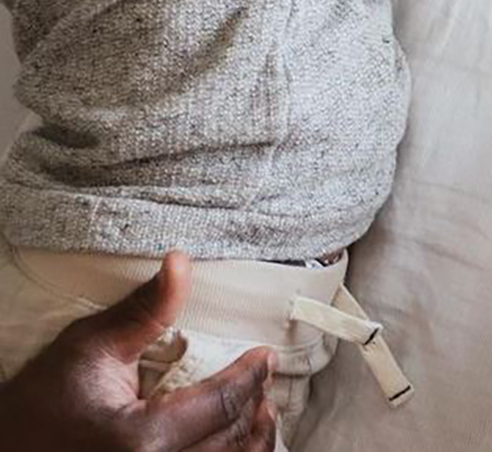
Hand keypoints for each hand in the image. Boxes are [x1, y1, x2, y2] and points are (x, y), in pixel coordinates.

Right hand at [0, 251, 276, 451]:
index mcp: (140, 440)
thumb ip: (145, 309)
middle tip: (264, 375)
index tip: (265, 355)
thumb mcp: (91, 346)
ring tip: (260, 407)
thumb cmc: (43, 399)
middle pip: (231, 439)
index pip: (220, 405)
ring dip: (251, 438)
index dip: (250, 376)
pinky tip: (234, 437)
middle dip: (255, 404)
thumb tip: (180, 260)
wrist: (9, 445)